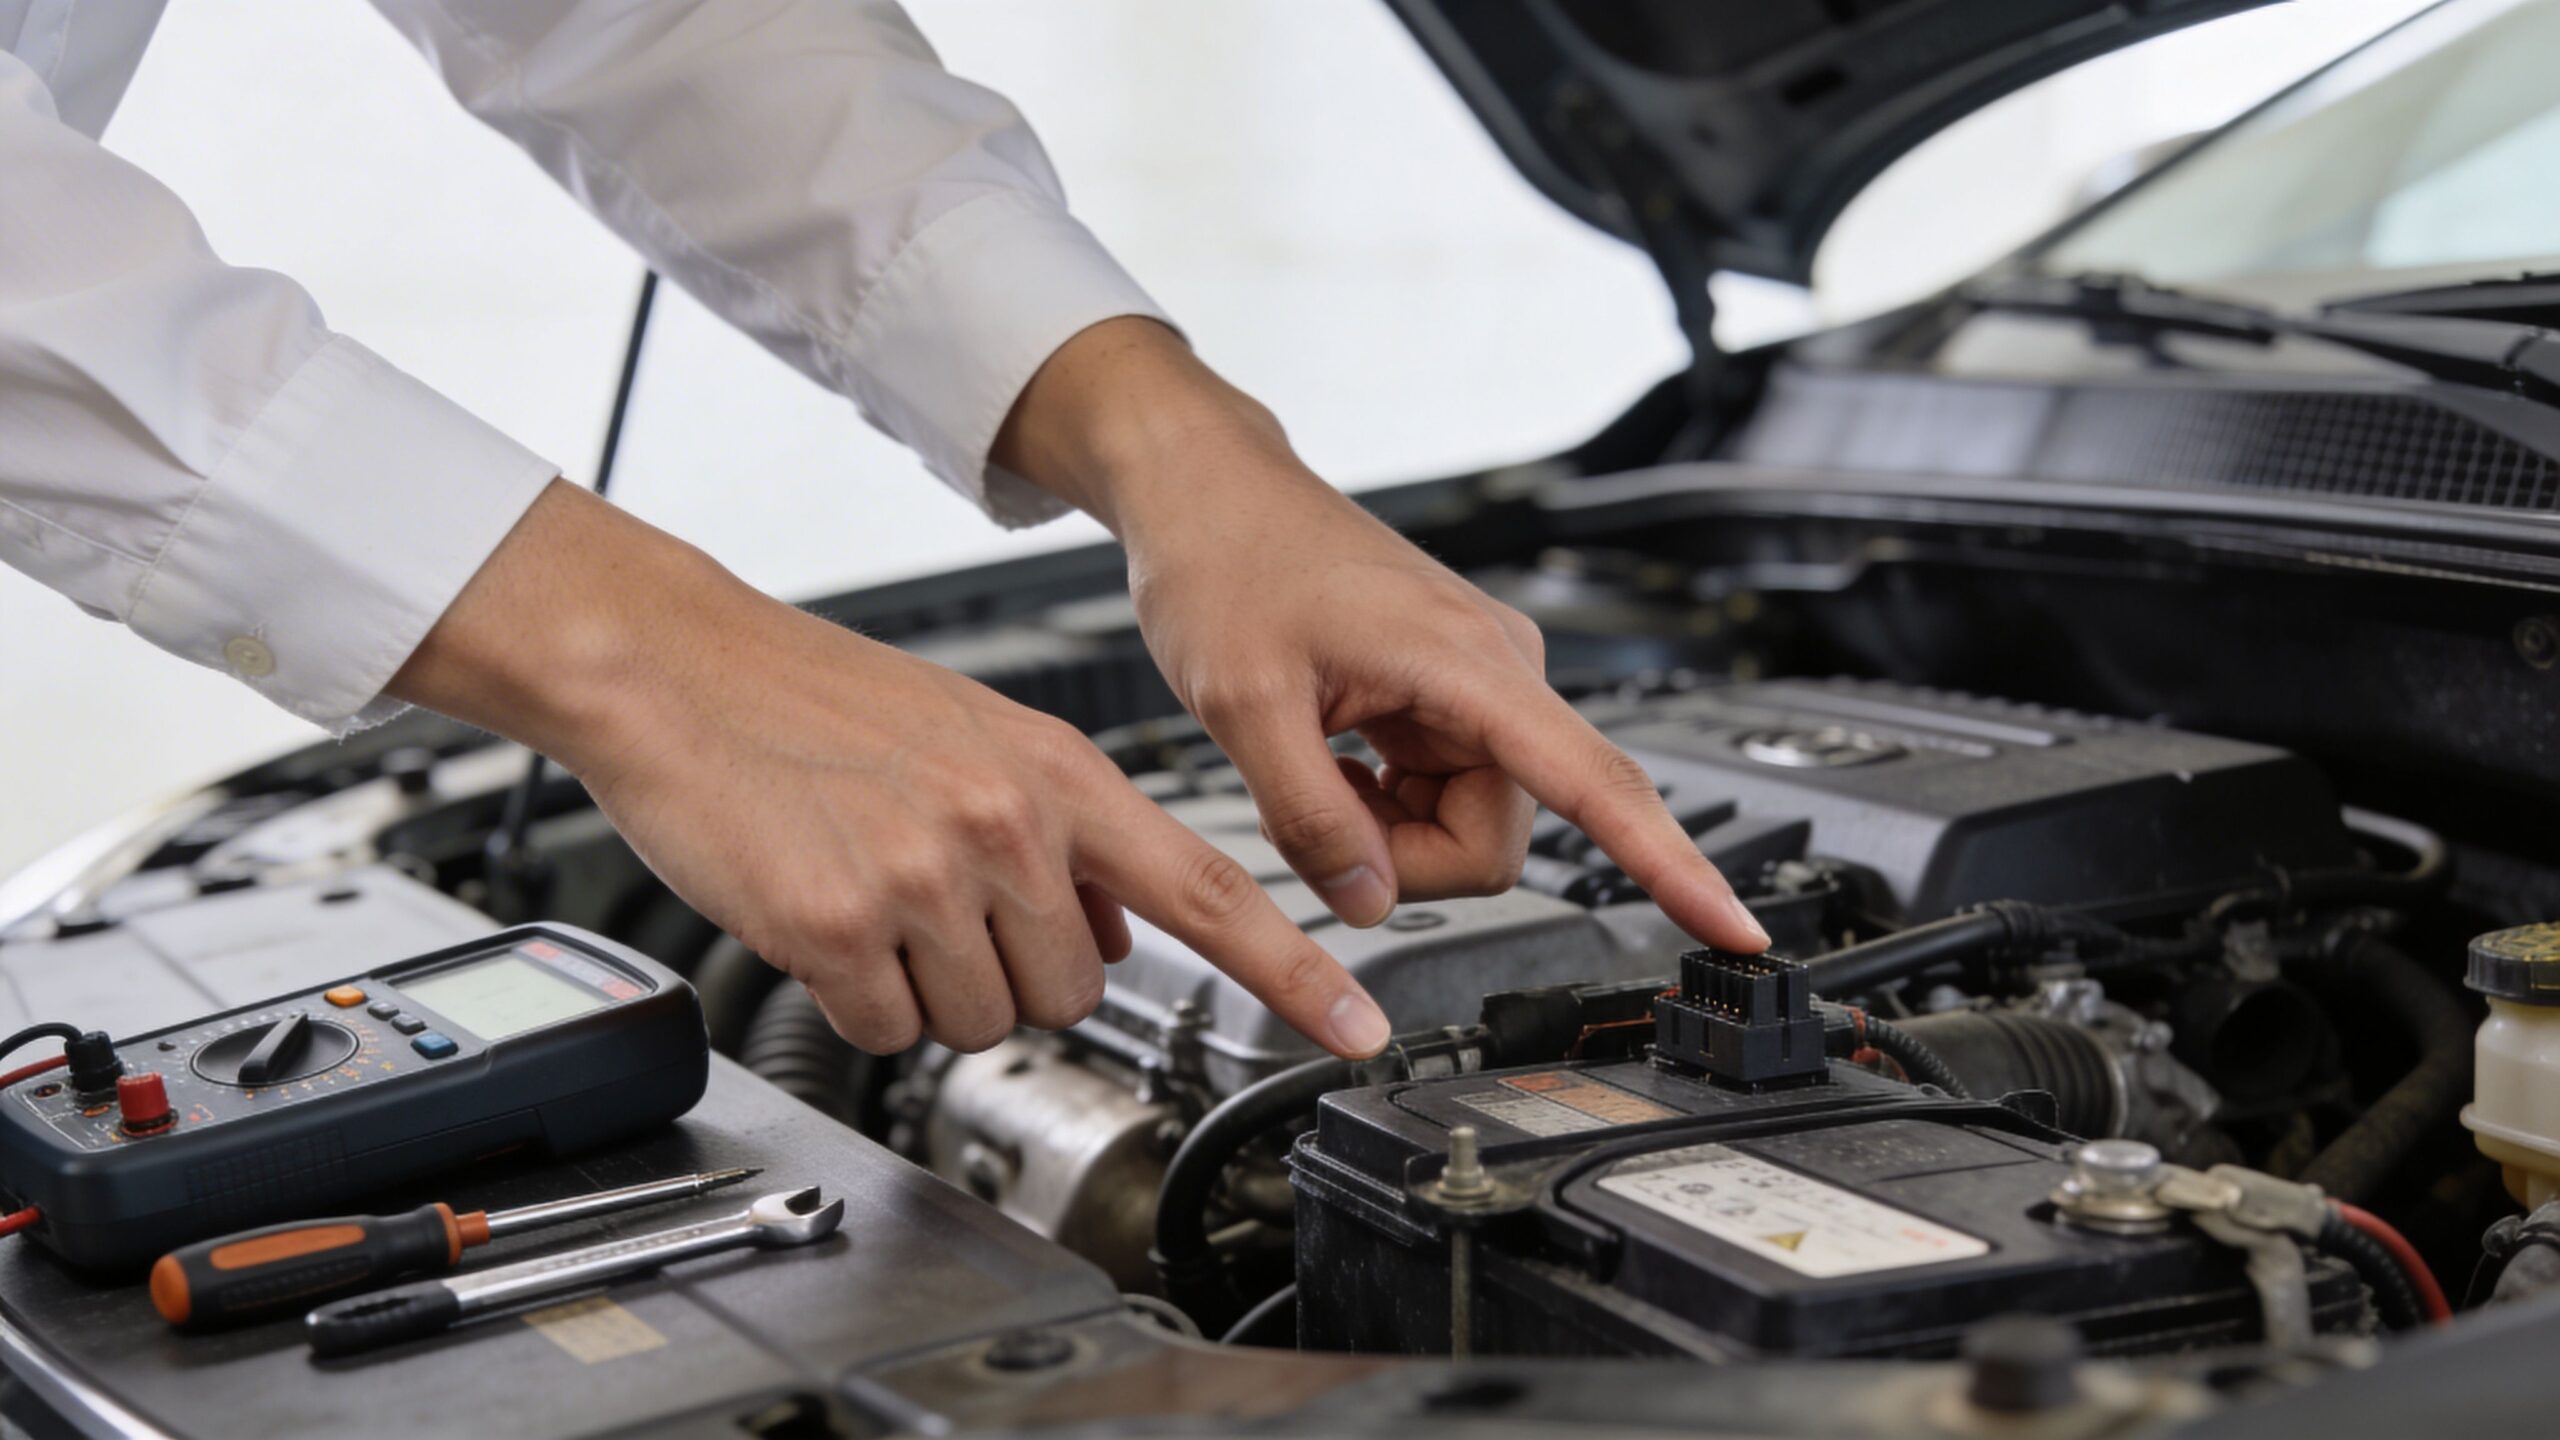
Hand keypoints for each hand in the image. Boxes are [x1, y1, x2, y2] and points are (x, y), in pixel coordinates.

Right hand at [390, 482, 1394, 1056]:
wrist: (679, 665)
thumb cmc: (822, 702)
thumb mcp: (981, 740)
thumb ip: (1067, 835)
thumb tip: (1118, 936)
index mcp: (1060, 773)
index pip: (1209, 889)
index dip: (1294, 973)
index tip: (1362, 1027)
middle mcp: (1010, 824)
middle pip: (1071, 993)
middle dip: (1012, 972)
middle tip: (937, 900)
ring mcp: (927, 875)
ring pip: (980, 1021)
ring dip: (930, 986)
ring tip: (874, 890)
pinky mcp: (840, 924)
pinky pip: (886, 1027)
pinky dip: (854, 996)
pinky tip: (824, 915)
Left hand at [996, 320, 1769, 949]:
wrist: (1209, 491)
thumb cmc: (1227, 560)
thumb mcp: (1243, 705)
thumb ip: (1310, 820)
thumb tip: (1369, 900)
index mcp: (1473, 665)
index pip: (1598, 785)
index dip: (1672, 867)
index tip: (1732, 928)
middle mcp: (1497, 674)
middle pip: (1496, 841)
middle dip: (1403, 858)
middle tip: (1311, 808)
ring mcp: (1476, 689)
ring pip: (1463, 830)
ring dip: (1382, 833)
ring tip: (1311, 766)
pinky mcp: (1448, 701)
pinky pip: (1436, 800)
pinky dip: (1377, 808)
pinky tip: (1329, 757)